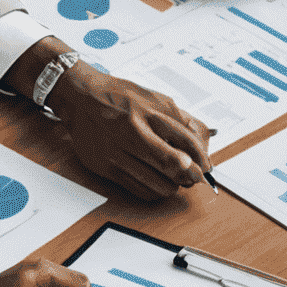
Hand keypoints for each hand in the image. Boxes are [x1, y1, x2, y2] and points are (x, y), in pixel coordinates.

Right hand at [46, 58, 212, 201]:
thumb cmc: (118, 96)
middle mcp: (132, 131)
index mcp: (148, 111)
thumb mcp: (152, 97)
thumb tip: (201, 140)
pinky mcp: (106, 168)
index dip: (200, 158)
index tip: (206, 166)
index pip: (185, 140)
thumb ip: (177, 117)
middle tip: (195, 177)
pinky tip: (157, 182)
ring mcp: (117, 152)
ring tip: (175, 179)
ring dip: (173, 184)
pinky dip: (154, 190)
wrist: (80, 97)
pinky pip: (139, 189)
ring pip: (157, 182)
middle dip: (191, 175)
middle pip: (172, 164)